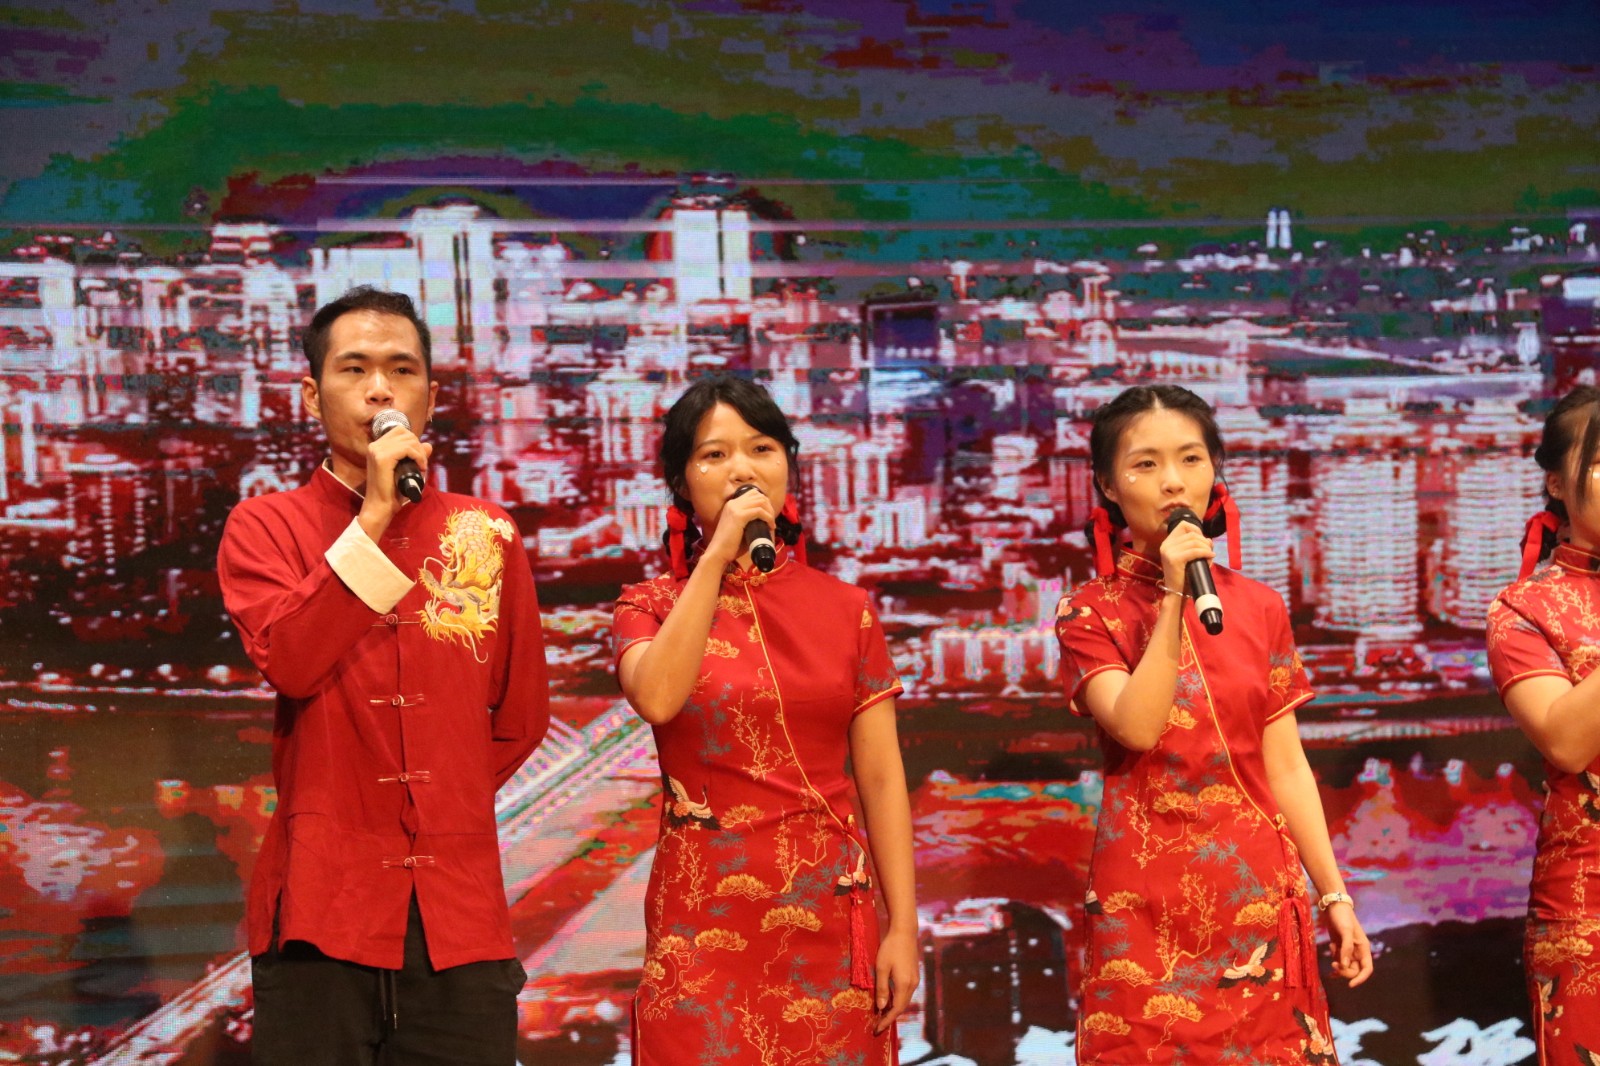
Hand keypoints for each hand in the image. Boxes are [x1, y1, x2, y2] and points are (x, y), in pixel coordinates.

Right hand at [357, 424, 431, 541]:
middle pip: (405, 433)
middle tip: (421, 464)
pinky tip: (420, 467)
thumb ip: (416, 456)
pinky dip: (418, 457)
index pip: (400, 430)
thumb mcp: (407, 469)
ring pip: (408, 440)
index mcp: (377, 447)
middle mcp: (375, 446)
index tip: (418, 458)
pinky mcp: (382, 458)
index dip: (414, 441)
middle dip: (418, 446)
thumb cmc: (392, 491)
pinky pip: (407, 449)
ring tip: (421, 466)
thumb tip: (428, 445)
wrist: (380, 507)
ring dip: (420, 453)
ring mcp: (377, 451)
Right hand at [700, 486, 776, 568]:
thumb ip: (750, 521)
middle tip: (772, 520)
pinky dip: (768, 518)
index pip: (753, 494)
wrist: (718, 552)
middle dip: (769, 506)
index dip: (764, 502)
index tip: (769, 515)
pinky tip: (770, 526)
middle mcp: (733, 503)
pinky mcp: (739, 516)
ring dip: (770, 512)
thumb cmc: (730, 545)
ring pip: (760, 502)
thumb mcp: (741, 528)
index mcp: (732, 505)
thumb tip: (766, 522)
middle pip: (758, 495)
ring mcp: (735, 508)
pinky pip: (759, 511)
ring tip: (771, 524)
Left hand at [873, 928, 918, 1034]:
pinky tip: (888, 998)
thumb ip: (882, 988)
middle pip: (902, 1007)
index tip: (877, 1029)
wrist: (904, 932)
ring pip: (904, 1000)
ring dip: (894, 1008)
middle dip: (890, 1017)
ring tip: (881, 1014)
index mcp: (904, 985)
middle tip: (877, 1025)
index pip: (896, 1009)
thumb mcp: (881, 968)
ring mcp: (915, 980)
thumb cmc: (890, 948)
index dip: (887, 1020)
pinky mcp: (914, 975)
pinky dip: (897, 999)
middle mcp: (912, 985)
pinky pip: (905, 993)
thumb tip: (881, 1007)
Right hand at [1158, 514, 1213, 595]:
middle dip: (1204, 540)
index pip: (1183, 525)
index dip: (1196, 529)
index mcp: (1167, 543)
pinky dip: (1205, 552)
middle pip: (1191, 534)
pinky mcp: (1174, 559)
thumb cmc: (1184, 576)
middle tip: (1210, 549)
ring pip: (1193, 542)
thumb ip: (1195, 547)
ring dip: (1206, 547)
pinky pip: (1194, 551)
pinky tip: (1210, 556)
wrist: (1177, 593)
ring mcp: (1168, 551)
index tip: (1203, 540)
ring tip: (1211, 554)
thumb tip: (1208, 539)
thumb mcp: (1188, 558)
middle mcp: (1166, 545)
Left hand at [1323, 903, 1372, 986]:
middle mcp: (1357, 951)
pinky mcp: (1339, 947)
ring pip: (1346, 966)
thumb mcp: (1345, 931)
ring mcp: (1348, 950)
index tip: (1350, 984)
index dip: (1360, 978)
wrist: (1333, 906)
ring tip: (1332, 956)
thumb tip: (1344, 965)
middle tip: (1334, 964)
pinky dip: (1335, 963)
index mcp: (1363, 948)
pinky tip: (1330, 966)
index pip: (1367, 969)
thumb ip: (1346, 948)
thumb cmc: (1342, 917)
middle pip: (1354, 970)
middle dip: (1345, 971)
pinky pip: (1339, 961)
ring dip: (1339, 966)